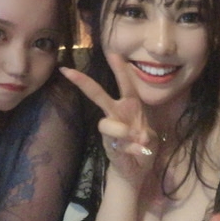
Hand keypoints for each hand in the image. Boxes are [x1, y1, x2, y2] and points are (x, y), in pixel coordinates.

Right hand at [60, 55, 156, 187]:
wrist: (138, 167)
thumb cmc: (143, 144)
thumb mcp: (150, 136)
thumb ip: (145, 135)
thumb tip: (139, 137)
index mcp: (130, 105)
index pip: (124, 83)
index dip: (119, 68)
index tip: (113, 52)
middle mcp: (116, 113)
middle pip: (97, 94)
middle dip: (83, 82)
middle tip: (68, 72)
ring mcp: (110, 130)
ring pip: (105, 123)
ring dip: (122, 131)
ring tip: (140, 140)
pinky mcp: (108, 146)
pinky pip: (117, 144)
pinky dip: (133, 149)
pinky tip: (140, 152)